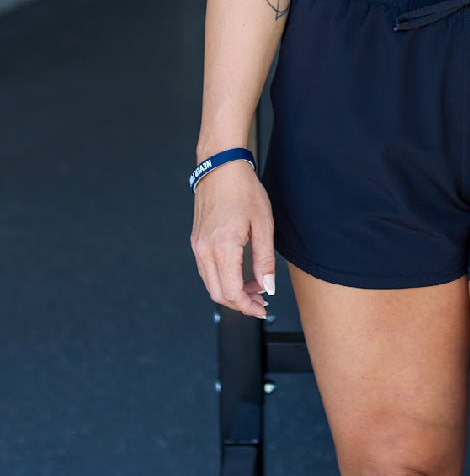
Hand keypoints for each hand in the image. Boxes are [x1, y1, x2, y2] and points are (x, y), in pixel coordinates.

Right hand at [190, 160, 275, 318]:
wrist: (221, 167)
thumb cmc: (243, 190)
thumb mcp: (263, 225)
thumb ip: (264, 260)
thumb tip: (267, 287)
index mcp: (223, 247)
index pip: (231, 293)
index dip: (248, 306)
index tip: (263, 308)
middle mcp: (204, 250)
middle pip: (218, 294)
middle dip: (240, 303)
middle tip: (261, 301)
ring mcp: (197, 246)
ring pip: (211, 284)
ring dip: (231, 292)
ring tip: (254, 286)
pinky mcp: (196, 242)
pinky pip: (206, 271)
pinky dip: (222, 279)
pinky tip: (240, 272)